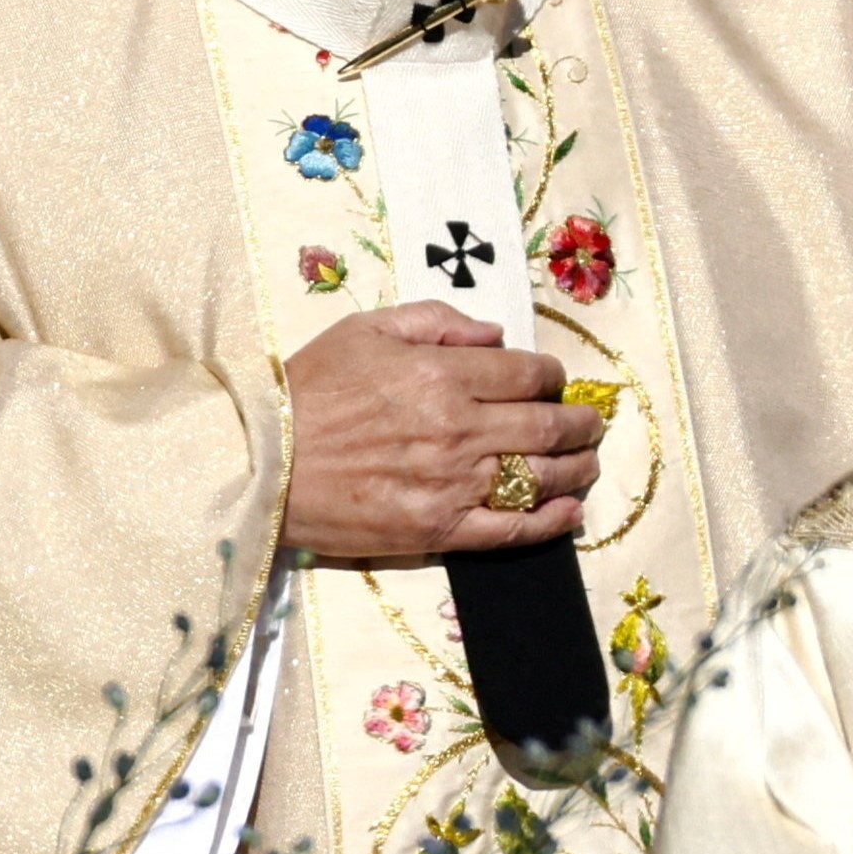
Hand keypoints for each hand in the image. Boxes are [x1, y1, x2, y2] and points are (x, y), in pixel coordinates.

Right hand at [278, 302, 600, 562]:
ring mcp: (452, 484)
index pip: (528, 374)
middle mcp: (458, 429)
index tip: (554, 381)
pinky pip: (511, 528)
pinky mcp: (439, 531)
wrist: (262, 463)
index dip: (553, 376)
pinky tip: (571, 512)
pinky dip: (551, 521)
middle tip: (591, 422)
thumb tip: (495, 335)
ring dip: (578, 467)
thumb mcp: (366, 330)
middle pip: (547, 425)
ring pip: (541, 476)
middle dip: (582, 422)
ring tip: (589, 461)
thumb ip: (436, 323)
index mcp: (442, 374)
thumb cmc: (309, 391)